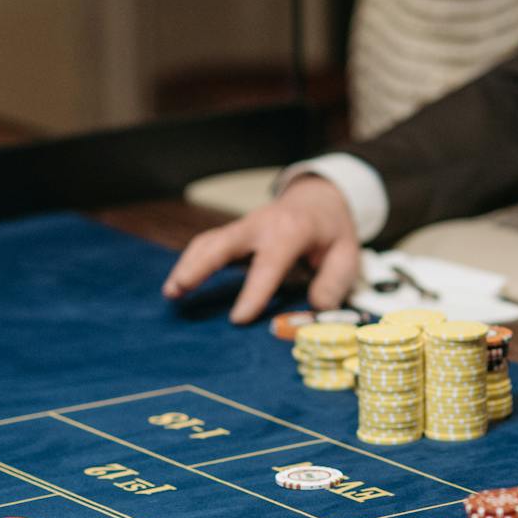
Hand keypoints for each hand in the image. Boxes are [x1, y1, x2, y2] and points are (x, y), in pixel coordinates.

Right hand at [160, 175, 362, 323]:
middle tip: (177, 289)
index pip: (269, 263)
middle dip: (199, 265)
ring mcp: (244, 226)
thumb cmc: (332, 230)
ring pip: (209, 241)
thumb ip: (334, 281)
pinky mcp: (235, 232)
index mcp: (292, 231)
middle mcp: (262, 225)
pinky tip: (178, 283)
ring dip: (187, 264)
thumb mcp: (347, 253)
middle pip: (224, 243)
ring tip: (171, 292)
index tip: (237, 319)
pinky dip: (190, 260)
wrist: (320, 198)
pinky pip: (208, 243)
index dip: (254, 292)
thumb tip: (317, 308)